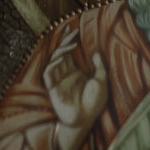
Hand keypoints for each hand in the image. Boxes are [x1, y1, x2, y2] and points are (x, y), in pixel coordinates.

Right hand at [38, 21, 109, 149]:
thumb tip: (97, 53)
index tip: (73, 29)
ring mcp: (58, 80)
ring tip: (72, 43)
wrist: (85, 119)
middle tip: (70, 30)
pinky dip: (53, 64)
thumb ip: (99, 68)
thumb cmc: (94, 104)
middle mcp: (64, 74)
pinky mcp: (52, 88)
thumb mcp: (101, 82)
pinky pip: (48, 72)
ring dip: (61, 50)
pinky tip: (61, 58)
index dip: (69, 40)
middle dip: (64, 41)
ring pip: (54, 60)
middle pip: (61, 52)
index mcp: (74, 72)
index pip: (69, 52)